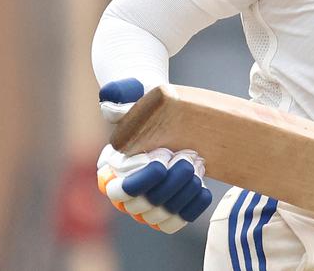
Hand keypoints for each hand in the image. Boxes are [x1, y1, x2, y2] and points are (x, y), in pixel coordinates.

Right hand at [96, 78, 211, 232]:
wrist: (168, 110)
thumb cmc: (147, 101)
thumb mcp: (133, 92)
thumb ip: (120, 94)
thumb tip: (112, 99)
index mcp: (109, 170)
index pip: (119, 191)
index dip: (142, 179)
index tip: (163, 156)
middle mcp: (124, 194)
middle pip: (143, 205)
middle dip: (169, 184)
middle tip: (189, 157)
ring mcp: (146, 204)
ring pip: (161, 215)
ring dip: (183, 194)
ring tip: (198, 166)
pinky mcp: (168, 208)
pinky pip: (177, 220)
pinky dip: (192, 208)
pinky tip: (204, 187)